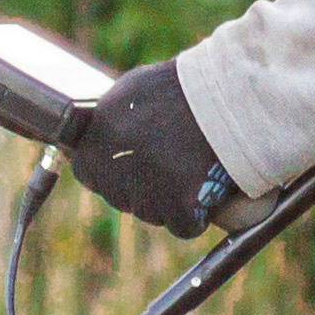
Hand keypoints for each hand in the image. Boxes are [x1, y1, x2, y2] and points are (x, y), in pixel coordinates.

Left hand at [64, 58, 237, 237]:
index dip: (112, 170)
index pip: (87, 171)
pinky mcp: (179, 208)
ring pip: (152, 214)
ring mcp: (145, 191)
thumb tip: (95, 136)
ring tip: (192, 167)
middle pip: (121, 197)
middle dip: (142, 187)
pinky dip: (196, 215)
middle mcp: (114, 167)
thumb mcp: (131, 92)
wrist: (227, 96)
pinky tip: (206, 187)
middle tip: (170, 163)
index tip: (133, 162)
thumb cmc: (182, 88)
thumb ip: (109, 119)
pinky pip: (183, 226)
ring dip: (169, 201)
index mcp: (95, 138)